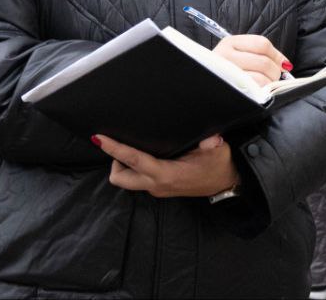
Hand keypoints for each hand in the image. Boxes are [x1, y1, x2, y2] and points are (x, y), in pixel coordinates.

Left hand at [94, 134, 239, 198]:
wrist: (226, 183)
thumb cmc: (219, 166)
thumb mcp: (218, 151)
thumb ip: (212, 144)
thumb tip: (210, 138)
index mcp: (166, 174)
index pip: (133, 160)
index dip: (114, 149)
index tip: (99, 138)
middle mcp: (156, 184)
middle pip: (119, 176)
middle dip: (115, 160)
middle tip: (121, 143)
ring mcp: (156, 188)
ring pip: (126, 179)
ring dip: (124, 164)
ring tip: (135, 147)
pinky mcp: (158, 187)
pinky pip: (136, 178)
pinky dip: (134, 166)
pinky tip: (143, 154)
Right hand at [213, 35, 291, 87]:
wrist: (204, 86)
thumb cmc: (225, 70)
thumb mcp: (236, 54)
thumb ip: (259, 54)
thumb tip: (285, 64)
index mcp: (230, 43)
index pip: (262, 44)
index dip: (277, 55)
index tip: (283, 64)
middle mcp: (225, 56)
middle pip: (263, 62)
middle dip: (275, 71)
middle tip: (274, 77)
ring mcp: (226, 74)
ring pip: (260, 78)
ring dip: (269, 84)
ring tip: (266, 85)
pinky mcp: (229, 90)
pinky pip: (253, 91)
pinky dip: (262, 93)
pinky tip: (259, 92)